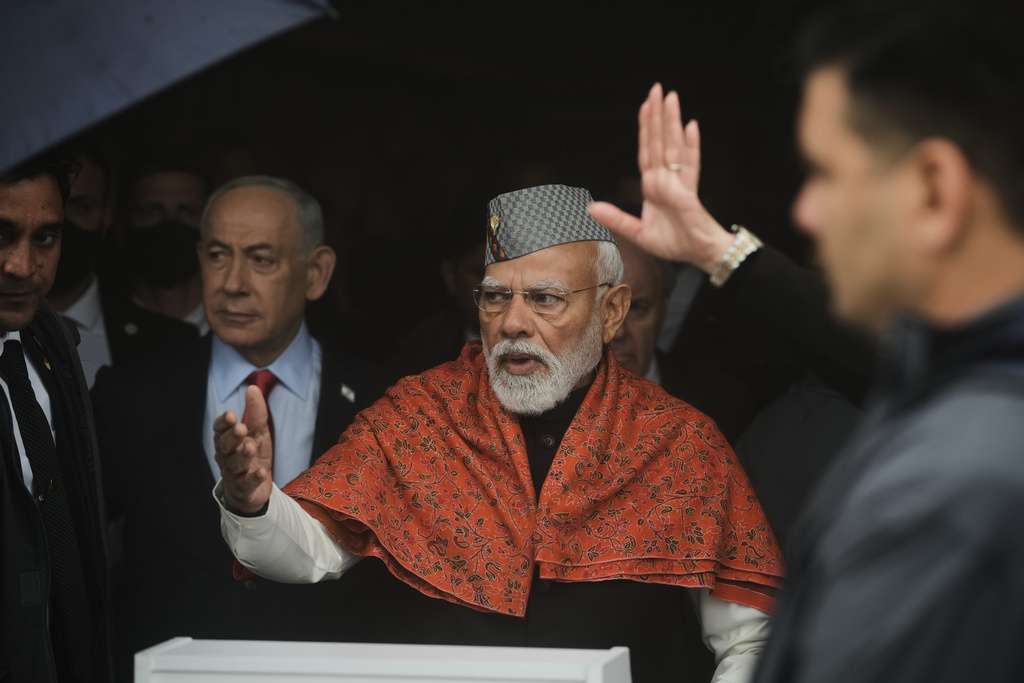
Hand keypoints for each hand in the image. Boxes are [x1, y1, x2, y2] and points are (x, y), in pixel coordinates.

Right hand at [214, 385, 272, 514]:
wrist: (256, 487)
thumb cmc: (253, 454)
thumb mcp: (259, 432)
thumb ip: (256, 413)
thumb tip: (252, 388)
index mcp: (227, 440)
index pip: (219, 430)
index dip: (223, 423)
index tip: (231, 415)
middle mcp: (226, 456)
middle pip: (224, 446)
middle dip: (232, 437)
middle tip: (240, 428)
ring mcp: (233, 474)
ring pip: (234, 464)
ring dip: (242, 455)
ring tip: (251, 447)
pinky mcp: (243, 489)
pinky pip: (246, 484)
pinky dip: (253, 478)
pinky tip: (261, 472)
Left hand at [588, 83, 734, 272]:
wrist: (697, 255)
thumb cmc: (675, 243)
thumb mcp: (638, 233)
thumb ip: (616, 219)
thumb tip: (591, 208)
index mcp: (653, 186)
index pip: (647, 151)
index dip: (644, 129)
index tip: (643, 107)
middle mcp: (666, 179)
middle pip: (660, 141)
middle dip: (657, 115)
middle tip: (656, 89)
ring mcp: (679, 183)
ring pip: (674, 146)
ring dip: (672, 122)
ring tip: (671, 98)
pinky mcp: (690, 192)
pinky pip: (691, 165)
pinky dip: (691, 146)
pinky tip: (690, 127)